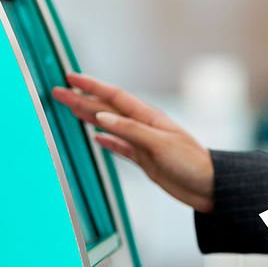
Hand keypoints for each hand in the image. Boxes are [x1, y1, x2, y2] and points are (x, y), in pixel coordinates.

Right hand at [52, 73, 214, 212]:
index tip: (71, 78)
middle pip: (107, 110)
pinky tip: (95, 138)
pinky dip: (106, 141)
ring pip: (110, 126)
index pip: (115, 97)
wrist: (209, 188)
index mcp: (149, 118)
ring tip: (70, 108)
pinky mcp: (145, 160)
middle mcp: (144, 127)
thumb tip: (103, 117)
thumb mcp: (160, 145)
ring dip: (89, 117)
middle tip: (58, 93)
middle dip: (82, 100)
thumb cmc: (192, 164)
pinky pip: (120, 147)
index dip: (92, 87)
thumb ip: (130, 131)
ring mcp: (143, 143)